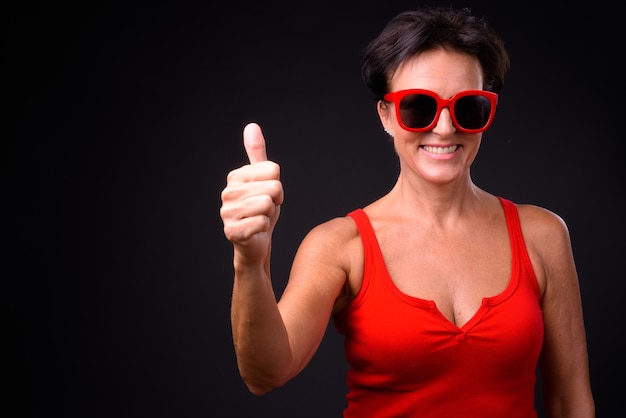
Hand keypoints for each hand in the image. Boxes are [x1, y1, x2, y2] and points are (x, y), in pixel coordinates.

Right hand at [220, 123, 283, 263]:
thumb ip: (257, 153)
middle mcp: (228, 192)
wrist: (255, 242)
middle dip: (276, 200)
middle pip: (273, 187)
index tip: (267, 194)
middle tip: (266, 209)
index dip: (277, 185)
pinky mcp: (232, 231)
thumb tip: (251, 126)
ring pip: (267, 204)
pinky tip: (256, 230)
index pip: (274, 170)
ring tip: (260, 218)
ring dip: (270, 214)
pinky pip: (262, 223)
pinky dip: (264, 228)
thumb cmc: (261, 209)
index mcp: (235, 176)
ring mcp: (227, 212)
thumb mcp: (263, 178)